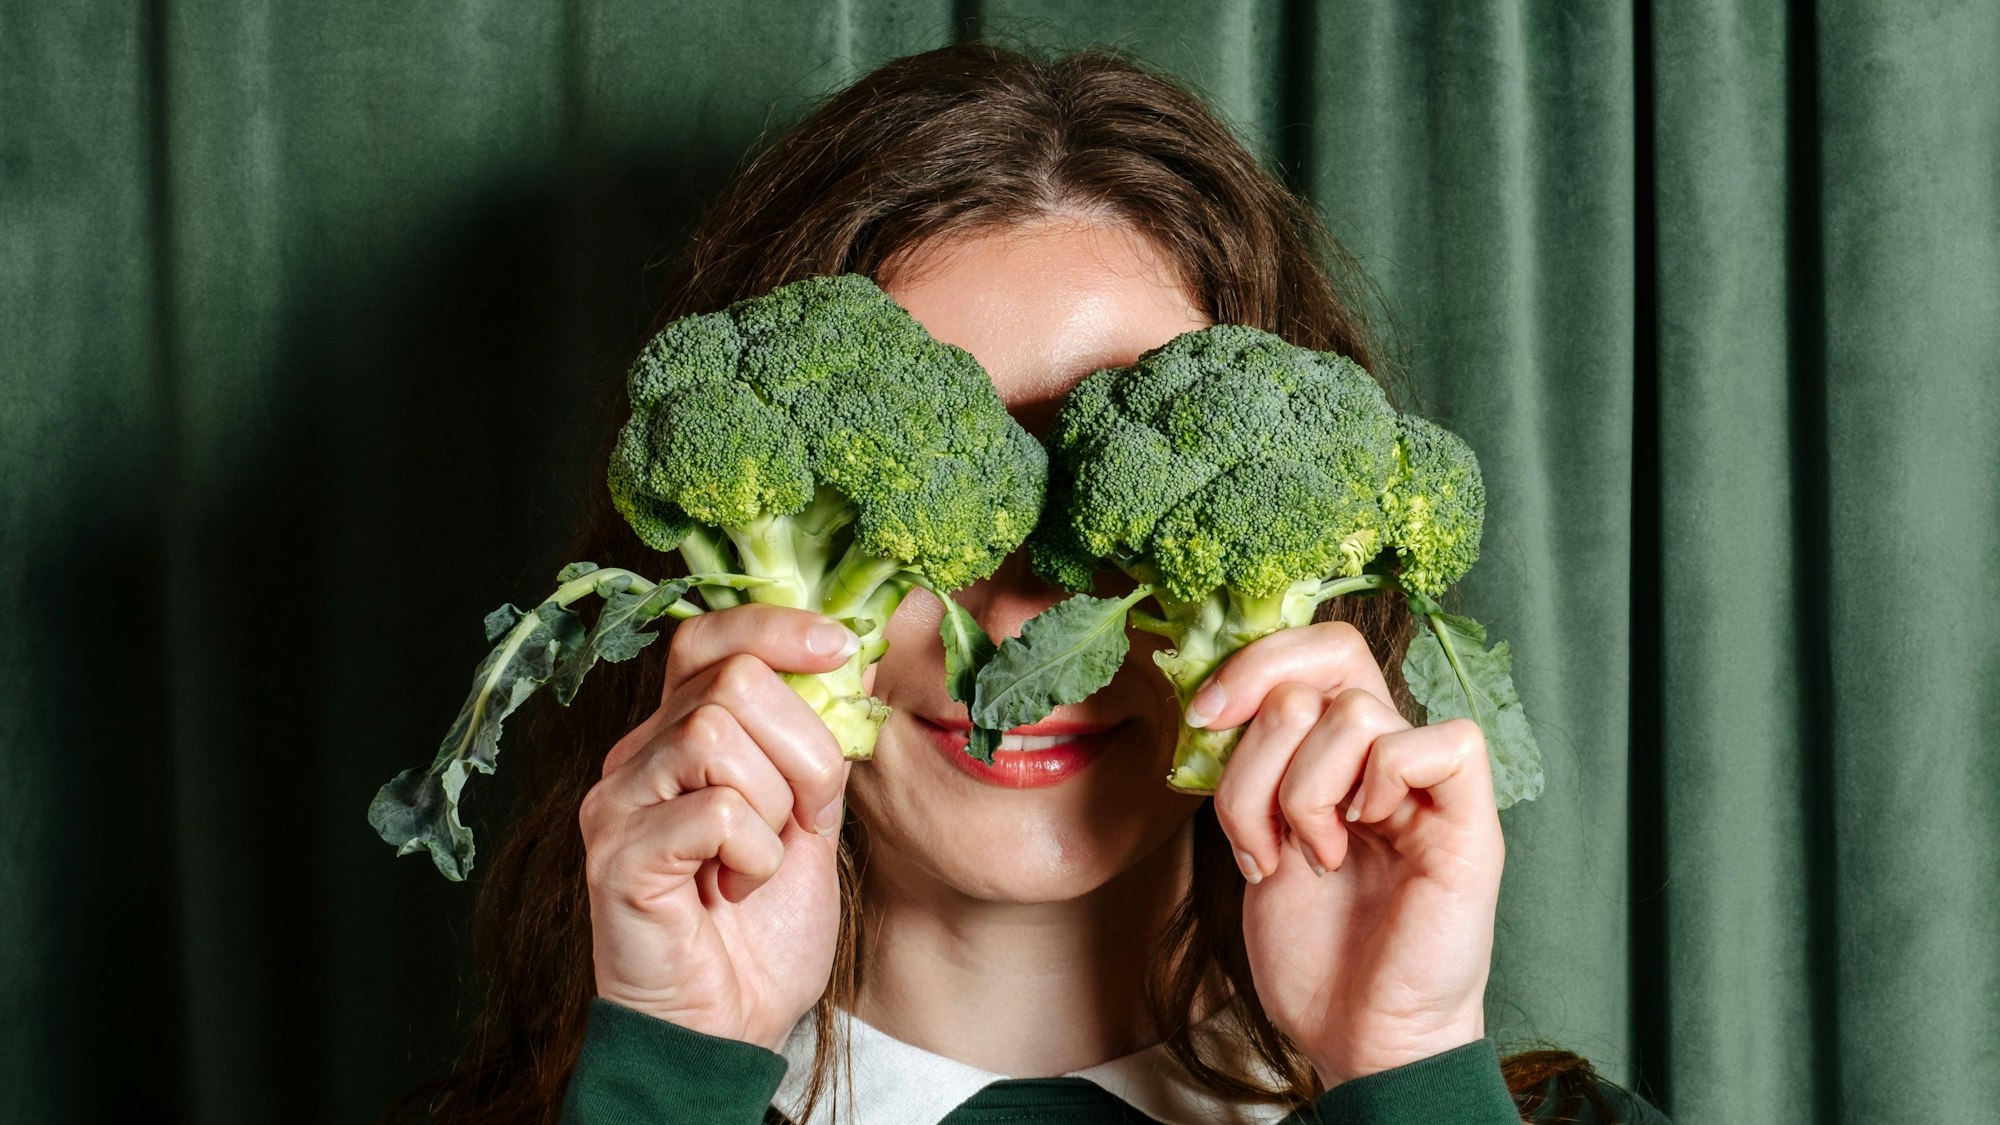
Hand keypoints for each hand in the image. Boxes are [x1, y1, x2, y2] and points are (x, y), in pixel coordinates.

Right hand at [578, 604, 858, 1051]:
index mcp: (679, 734)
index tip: (842, 645)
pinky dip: (753, 854)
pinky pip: (713, 812)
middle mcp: (636, 756)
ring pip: (717, 737)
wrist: (731, 1023)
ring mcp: (617, 802)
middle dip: (801, 747)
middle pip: (731, 682)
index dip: (774, 626)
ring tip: (759, 860)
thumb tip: (850, 654)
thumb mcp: (809, 815)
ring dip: (773, 806)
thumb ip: (816, 742)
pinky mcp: (615, 855)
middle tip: (802, 817)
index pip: (710, 637)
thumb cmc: (765, 924)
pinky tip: (735, 888)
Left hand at [1197, 620, 1503, 1085]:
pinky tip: (1359, 840)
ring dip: (1300, 790)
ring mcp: (1428, 785)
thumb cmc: (1312, 950)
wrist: (1356, 1035)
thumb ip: (1248, 764)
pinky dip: (1380, 784)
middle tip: (1250, 806)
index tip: (1202, 717)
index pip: (1314, 648)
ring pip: (1354, 713)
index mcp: (1338, 751)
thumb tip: (1210, 698)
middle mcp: (1385, 754)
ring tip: (1309, 855)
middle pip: (1331, 657)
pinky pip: (1436, 743)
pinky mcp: (1469, 821)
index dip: (1254, 661)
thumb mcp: (1253, 835)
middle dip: (1261, 726)